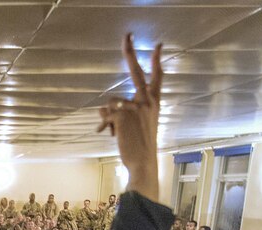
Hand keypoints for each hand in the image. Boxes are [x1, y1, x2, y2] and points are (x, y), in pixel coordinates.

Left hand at [96, 35, 162, 201]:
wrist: (142, 162)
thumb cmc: (140, 147)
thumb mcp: (136, 126)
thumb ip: (123, 112)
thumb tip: (102, 109)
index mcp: (154, 103)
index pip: (157, 77)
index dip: (157, 60)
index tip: (159, 45)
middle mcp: (147, 101)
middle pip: (136, 71)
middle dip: (130, 51)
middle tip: (127, 35)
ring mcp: (134, 106)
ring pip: (112, 104)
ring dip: (110, 119)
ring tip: (118, 134)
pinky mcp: (121, 114)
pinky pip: (105, 114)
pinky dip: (104, 125)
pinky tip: (110, 135)